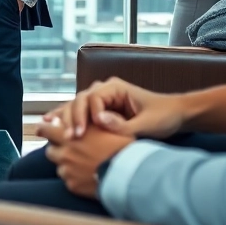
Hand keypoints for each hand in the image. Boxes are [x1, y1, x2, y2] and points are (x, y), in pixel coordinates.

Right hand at [40, 77, 186, 139]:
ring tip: (59, 134)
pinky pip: (80, 112)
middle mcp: (104, 90)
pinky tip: (50, 120)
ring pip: (76, 105)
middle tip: (71, 137)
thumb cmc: (164, 116)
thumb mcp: (147, 123)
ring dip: (66, 119)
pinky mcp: (100, 110)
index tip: (84, 132)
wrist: (175, 115)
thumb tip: (99, 121)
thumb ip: (123, 125)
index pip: (93, 98)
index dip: (87, 115)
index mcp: (115, 88)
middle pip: (80, 100)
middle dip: (73, 118)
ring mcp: (101, 99)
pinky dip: (66, 116)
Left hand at [41, 121, 133, 198]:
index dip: (44, 130)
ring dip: (66, 165)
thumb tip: (91, 114)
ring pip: (59, 167)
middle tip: (69, 150)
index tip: (43, 130)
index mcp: (71, 136)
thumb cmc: (122, 148)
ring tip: (82, 165)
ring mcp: (68, 171)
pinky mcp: (72, 186)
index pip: (46, 130)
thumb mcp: (111, 126)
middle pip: (50, 150)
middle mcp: (65, 153)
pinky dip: (74, 178)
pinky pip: (68, 180)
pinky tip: (87, 176)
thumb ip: (96, 120)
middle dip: (57, 149)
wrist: (128, 174)